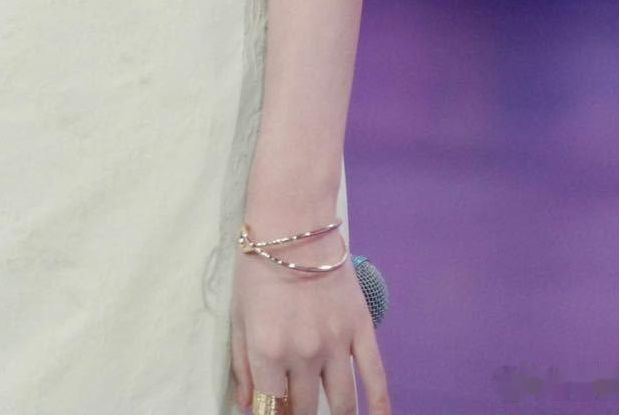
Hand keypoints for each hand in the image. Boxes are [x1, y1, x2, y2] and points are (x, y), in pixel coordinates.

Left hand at [229, 232, 389, 414]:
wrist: (294, 222)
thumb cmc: (258, 267)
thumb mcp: (239, 315)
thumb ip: (242, 364)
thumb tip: (252, 406)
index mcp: (268, 351)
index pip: (272, 408)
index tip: (274, 411)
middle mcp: (303, 355)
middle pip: (305, 409)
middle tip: (298, 407)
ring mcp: (336, 344)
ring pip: (341, 404)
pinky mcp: (360, 329)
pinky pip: (375, 377)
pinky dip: (379, 406)